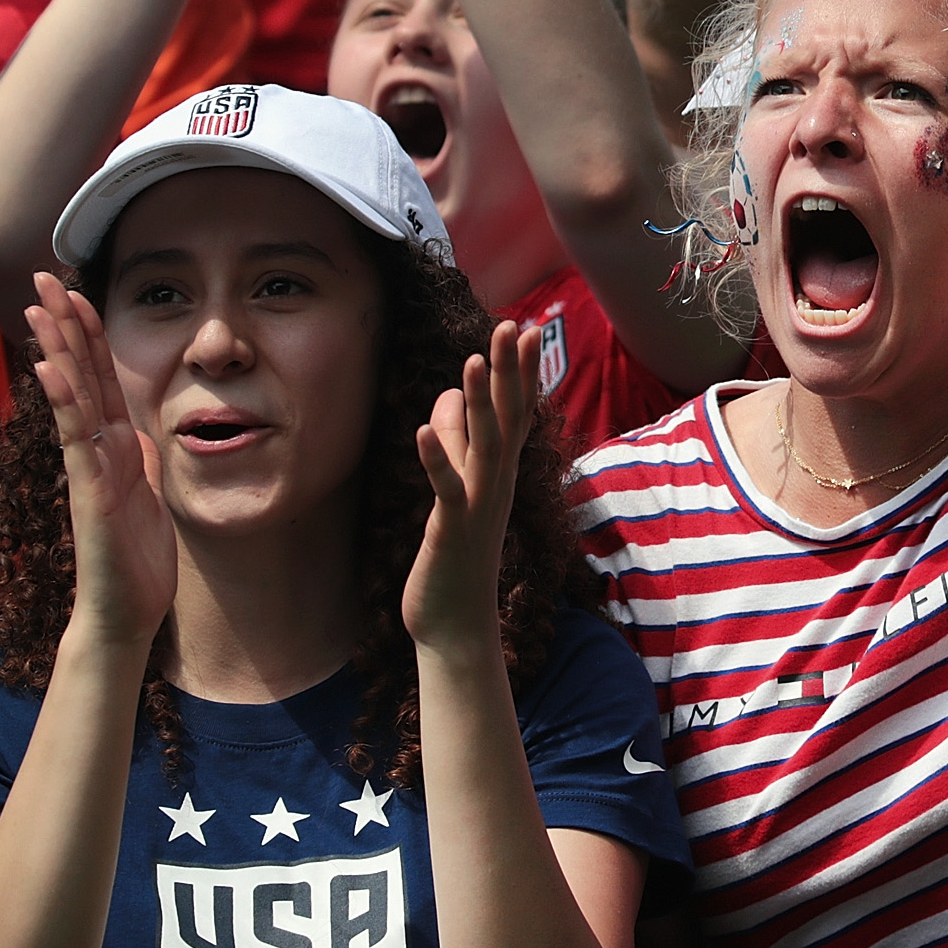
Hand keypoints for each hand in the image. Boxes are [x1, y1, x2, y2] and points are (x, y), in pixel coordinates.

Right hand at [23, 272, 176, 647]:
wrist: (125, 613)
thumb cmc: (134, 557)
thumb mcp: (148, 492)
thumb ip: (138, 458)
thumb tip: (136, 430)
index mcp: (112, 446)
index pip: (98, 377)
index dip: (87, 334)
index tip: (74, 291)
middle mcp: (95, 450)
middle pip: (78, 375)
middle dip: (62, 326)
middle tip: (41, 279)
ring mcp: (88, 469)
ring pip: (72, 399)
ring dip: (57, 350)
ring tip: (39, 308)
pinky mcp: (90, 493)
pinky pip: (76, 440)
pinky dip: (64, 403)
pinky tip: (50, 369)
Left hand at [403, 320, 537, 654]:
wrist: (456, 621)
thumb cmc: (455, 553)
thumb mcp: (455, 487)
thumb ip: (454, 441)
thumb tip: (452, 395)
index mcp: (500, 472)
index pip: (517, 411)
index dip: (521, 371)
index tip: (526, 328)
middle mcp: (498, 483)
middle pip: (508, 418)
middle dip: (509, 372)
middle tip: (514, 326)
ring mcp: (479, 506)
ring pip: (485, 446)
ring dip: (480, 402)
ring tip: (472, 359)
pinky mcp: (453, 530)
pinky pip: (447, 490)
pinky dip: (436, 460)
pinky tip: (421, 430)